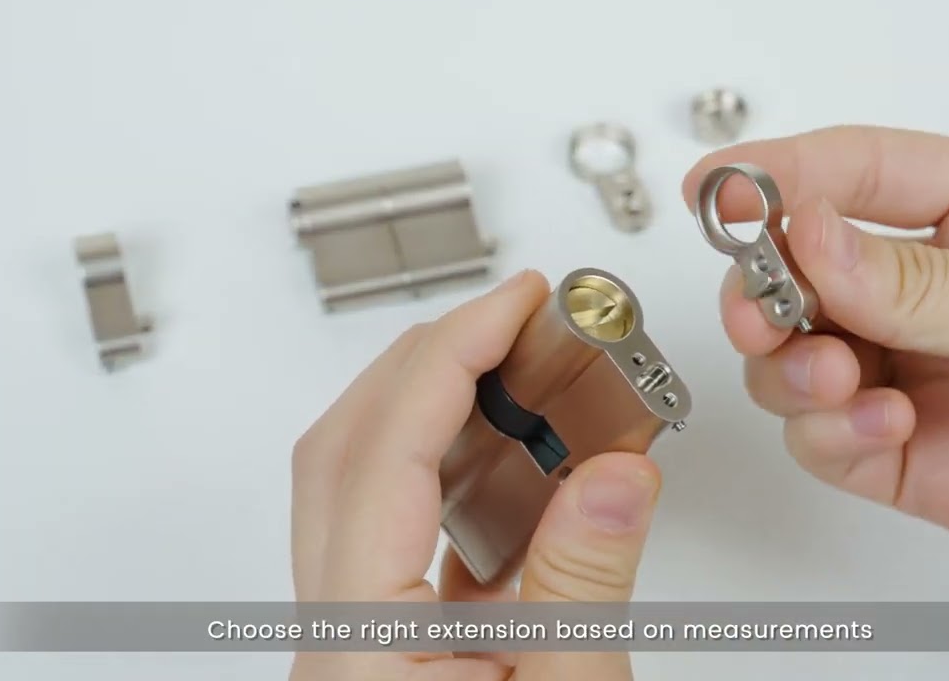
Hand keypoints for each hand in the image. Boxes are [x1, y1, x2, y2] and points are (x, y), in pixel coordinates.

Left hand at [289, 270, 661, 680]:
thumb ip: (583, 586)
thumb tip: (614, 474)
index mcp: (357, 643)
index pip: (386, 456)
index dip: (453, 356)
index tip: (516, 303)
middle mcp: (335, 635)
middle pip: (345, 451)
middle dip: (427, 362)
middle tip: (511, 318)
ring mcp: (351, 640)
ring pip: (360, 486)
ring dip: (428, 413)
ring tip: (512, 375)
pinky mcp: (383, 648)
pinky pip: (394, 534)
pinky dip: (447, 477)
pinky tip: (511, 470)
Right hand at [684, 125, 948, 599]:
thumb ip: (916, 282)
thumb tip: (801, 235)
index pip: (856, 174)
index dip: (776, 179)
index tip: (714, 194)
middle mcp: (938, 290)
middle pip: (803, 273)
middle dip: (768, 290)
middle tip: (764, 309)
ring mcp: (920, 372)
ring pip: (798, 358)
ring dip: (793, 368)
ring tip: (837, 379)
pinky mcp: (912, 454)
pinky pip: (826, 437)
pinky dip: (830, 431)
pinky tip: (882, 424)